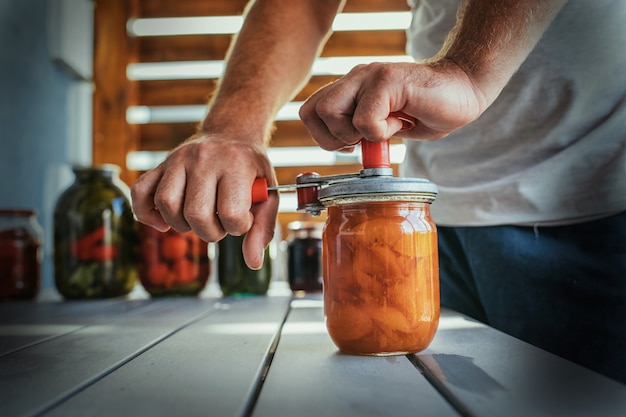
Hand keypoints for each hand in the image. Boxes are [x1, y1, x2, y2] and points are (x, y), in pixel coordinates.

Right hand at [130, 133, 278, 269]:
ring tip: (198, 220)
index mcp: (236, 164)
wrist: (233, 132)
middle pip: (196, 213)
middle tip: (220, 223)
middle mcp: (204, 158)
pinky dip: (146, 214)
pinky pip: (140, 192)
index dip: (238, 227)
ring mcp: (178, 159)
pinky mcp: (161, 164)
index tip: (243, 219)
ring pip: (166, 204)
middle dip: (210, 232)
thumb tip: (253, 263)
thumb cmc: (251, 168)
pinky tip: (164, 223)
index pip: (230, 213)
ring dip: (182, 225)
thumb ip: (263, 228)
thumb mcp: (268, 194)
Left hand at [298, 60, 485, 150]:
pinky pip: (364, 119)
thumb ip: (362, 130)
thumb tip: (347, 147)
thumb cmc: (427, 110)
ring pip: (330, 111)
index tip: (351, 145)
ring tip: (383, 129)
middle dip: (334, 139)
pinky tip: (401, 122)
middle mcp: (355, 78)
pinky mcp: (387, 79)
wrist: (464, 90)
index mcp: (351, 88)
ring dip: (354, 133)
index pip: (310, 111)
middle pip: (313, 111)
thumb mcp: (386, 126)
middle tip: (364, 140)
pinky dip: (381, 132)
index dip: (324, 136)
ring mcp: (369, 75)